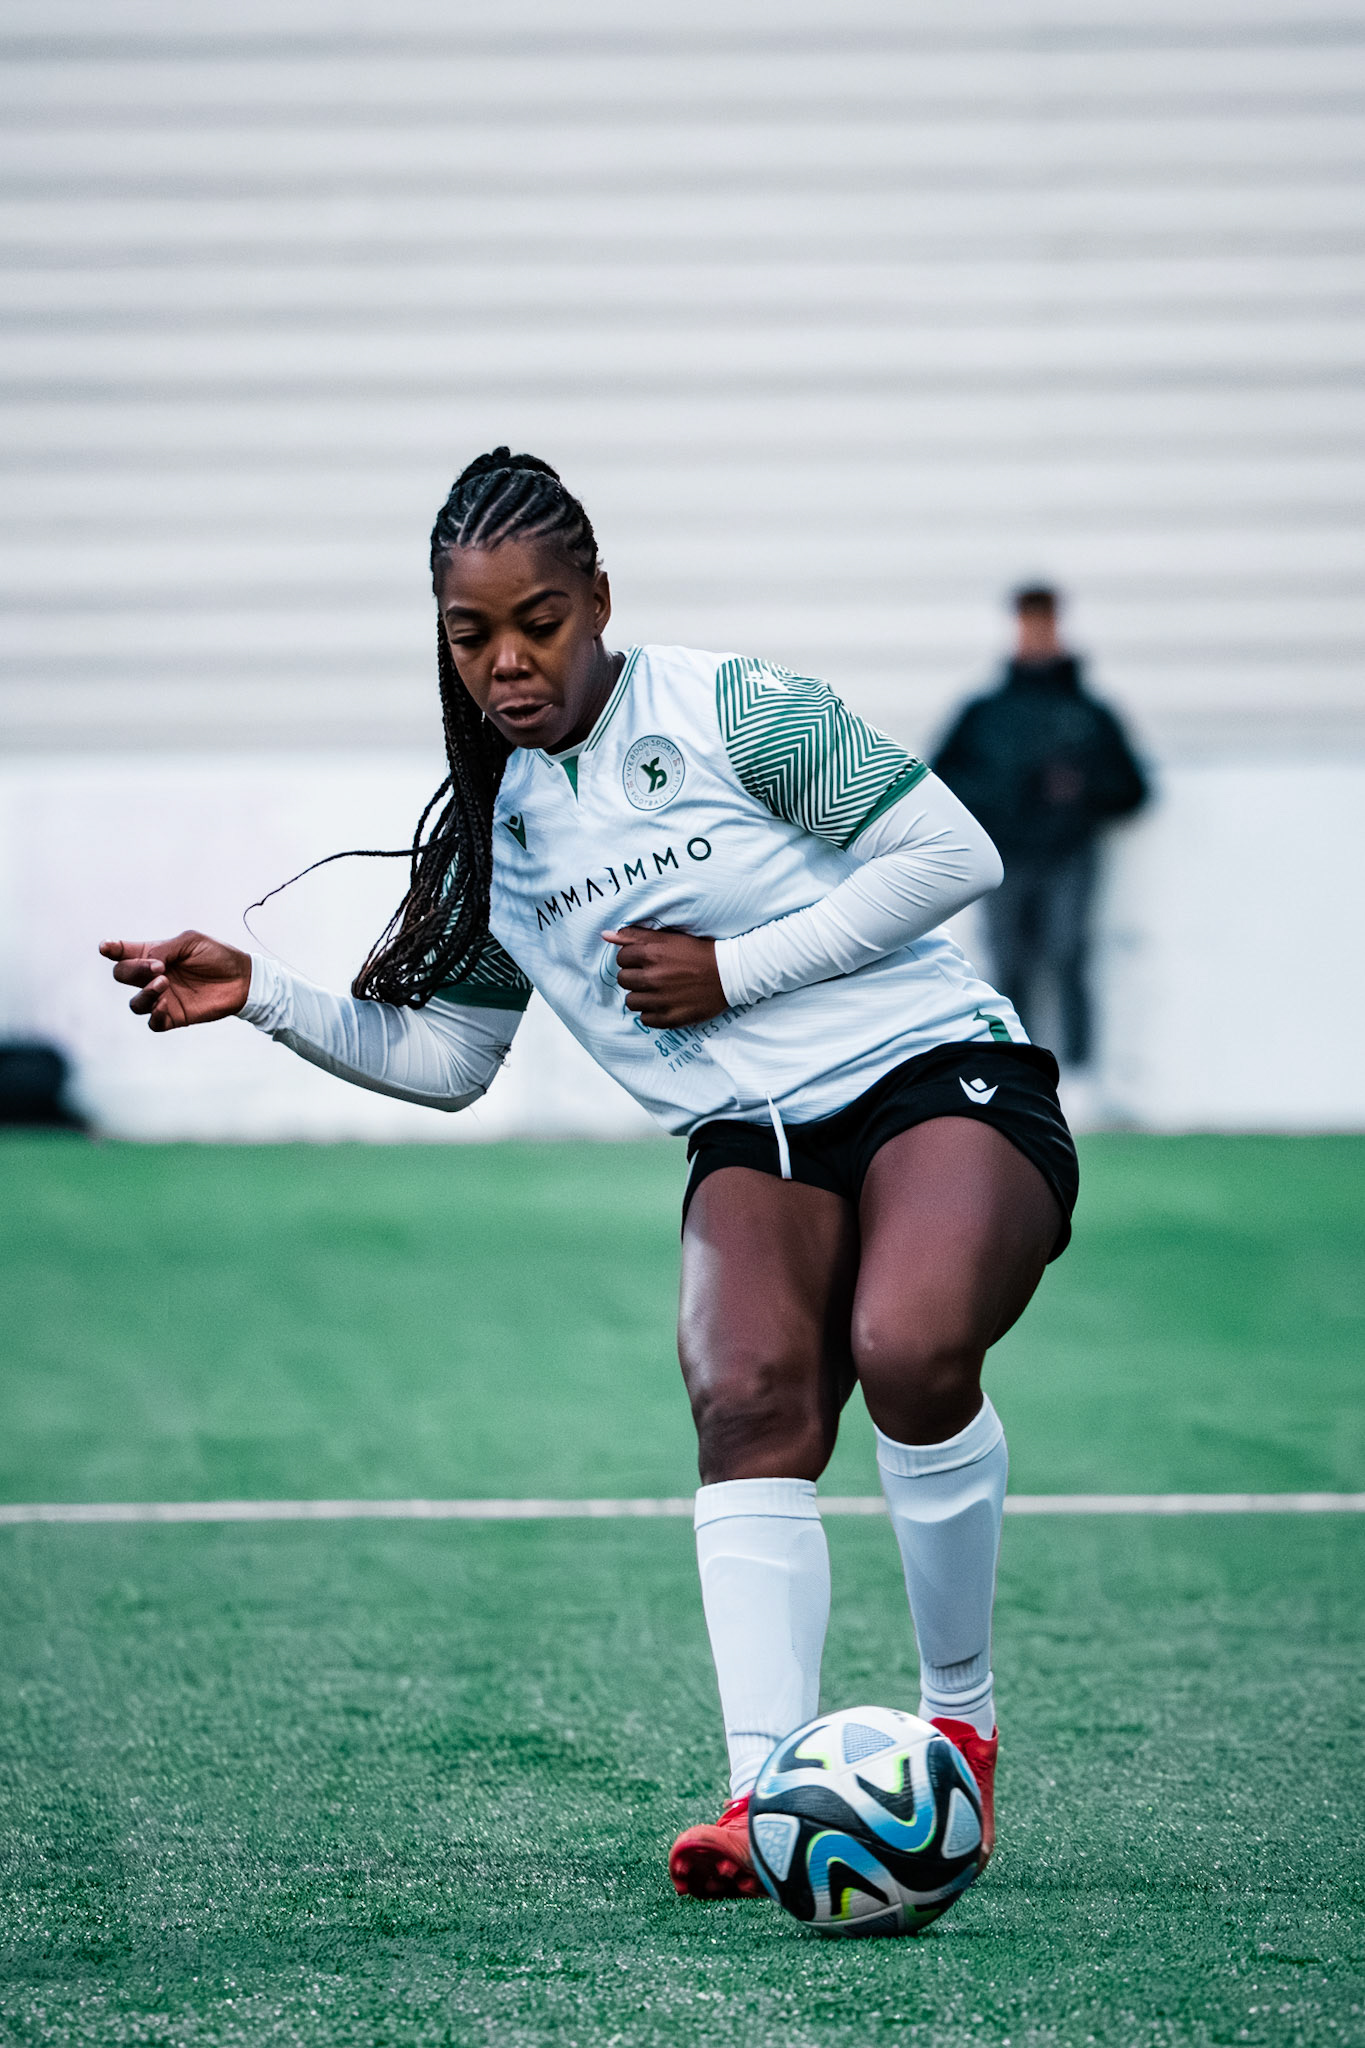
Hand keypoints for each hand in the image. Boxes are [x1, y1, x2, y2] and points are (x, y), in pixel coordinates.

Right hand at [99, 931, 252, 1032]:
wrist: (242, 979)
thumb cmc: (217, 956)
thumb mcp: (190, 942)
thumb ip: (164, 949)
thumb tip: (148, 963)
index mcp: (154, 954)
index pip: (123, 952)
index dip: (110, 949)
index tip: (106, 948)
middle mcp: (153, 976)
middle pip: (122, 975)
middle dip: (132, 970)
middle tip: (157, 968)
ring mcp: (162, 998)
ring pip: (135, 1004)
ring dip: (144, 994)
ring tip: (163, 983)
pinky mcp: (174, 1016)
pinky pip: (153, 1022)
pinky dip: (153, 1015)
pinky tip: (164, 1005)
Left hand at [603, 925, 726, 1028]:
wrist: (730, 974)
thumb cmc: (698, 953)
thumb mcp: (669, 937)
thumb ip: (635, 936)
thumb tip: (605, 935)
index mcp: (652, 954)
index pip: (620, 958)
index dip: (631, 958)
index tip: (645, 960)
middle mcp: (653, 977)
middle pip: (622, 980)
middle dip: (634, 977)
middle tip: (652, 975)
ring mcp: (661, 1000)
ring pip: (630, 1001)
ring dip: (641, 996)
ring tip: (657, 990)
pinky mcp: (669, 1018)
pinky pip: (644, 1019)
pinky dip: (652, 1012)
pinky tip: (665, 1003)